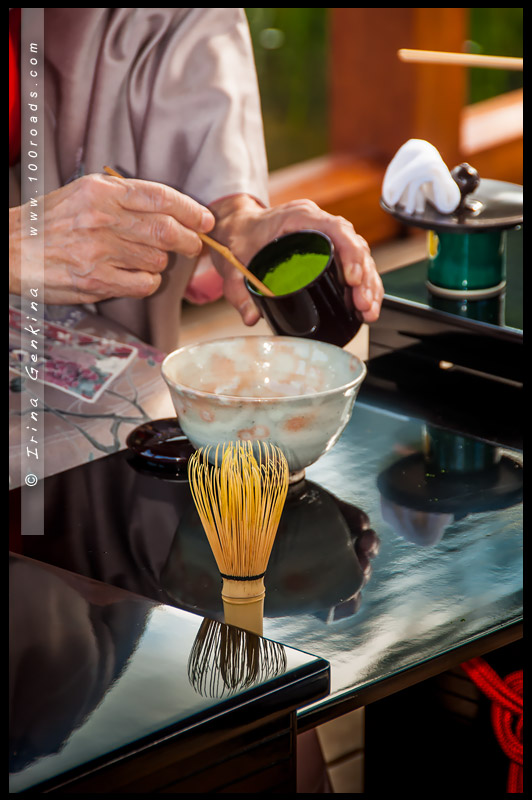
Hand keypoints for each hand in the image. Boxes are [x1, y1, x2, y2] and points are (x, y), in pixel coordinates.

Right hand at [9, 173, 214, 303]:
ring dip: (161, 263)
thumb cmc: (49, 224)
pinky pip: (144, 284)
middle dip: (189, 240)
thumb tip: (169, 210)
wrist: (10, 250)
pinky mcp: (96, 280)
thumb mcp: (82, 195)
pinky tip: (135, 277)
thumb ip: (123, 198)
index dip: (190, 210)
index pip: (160, 197)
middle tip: (193, 245)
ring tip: (144, 259)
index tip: (205, 219)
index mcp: (101, 191)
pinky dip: (147, 283)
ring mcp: (100, 250)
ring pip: (157, 259)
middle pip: (167, 230)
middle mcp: (102, 218)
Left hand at [209, 195, 382, 325]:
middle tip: (363, 305)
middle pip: (354, 245)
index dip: (350, 253)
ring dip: (368, 284)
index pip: (336, 228)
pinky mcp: (327, 249)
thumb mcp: (232, 262)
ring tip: (367, 311)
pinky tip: (364, 305)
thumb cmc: (238, 236)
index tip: (352, 279)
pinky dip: (362, 283)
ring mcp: (325, 235)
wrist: (236, 227)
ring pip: (359, 256)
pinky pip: (352, 263)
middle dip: (365, 277)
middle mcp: (318, 223)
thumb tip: (251, 317)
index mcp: (300, 217)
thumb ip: (238, 290)